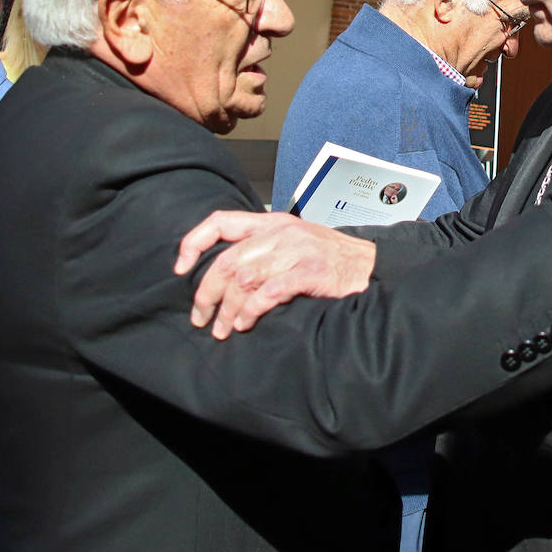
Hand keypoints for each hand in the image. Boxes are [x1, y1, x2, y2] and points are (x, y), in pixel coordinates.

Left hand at [175, 211, 375, 339]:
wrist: (372, 266)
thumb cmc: (331, 259)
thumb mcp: (294, 241)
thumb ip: (263, 248)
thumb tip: (226, 273)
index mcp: (271, 222)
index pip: (219, 222)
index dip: (193, 243)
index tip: (179, 269)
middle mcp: (279, 232)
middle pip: (226, 261)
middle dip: (206, 293)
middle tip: (200, 318)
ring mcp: (295, 250)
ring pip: (243, 279)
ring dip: (227, 310)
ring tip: (223, 330)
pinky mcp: (309, 272)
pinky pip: (268, 293)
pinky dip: (252, 311)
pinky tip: (247, 324)